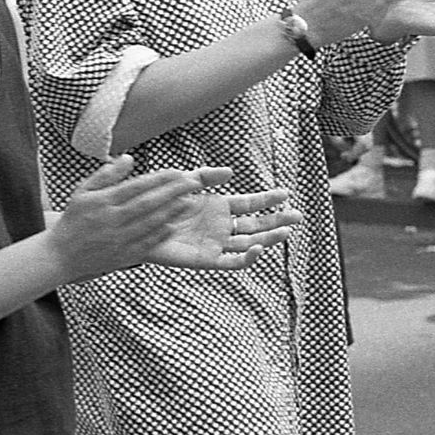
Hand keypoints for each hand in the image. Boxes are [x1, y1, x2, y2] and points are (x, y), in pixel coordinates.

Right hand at [49, 156, 224, 280]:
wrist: (62, 255)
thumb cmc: (74, 220)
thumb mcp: (82, 192)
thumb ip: (106, 175)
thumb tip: (128, 158)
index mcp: (102, 202)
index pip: (136, 187)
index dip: (158, 179)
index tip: (176, 171)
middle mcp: (112, 220)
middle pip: (148, 203)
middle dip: (173, 192)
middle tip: (192, 182)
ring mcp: (119, 239)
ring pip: (152, 222)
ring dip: (173, 211)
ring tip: (189, 200)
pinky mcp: (124, 255)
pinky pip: (148, 242)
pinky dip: (163, 233)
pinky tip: (175, 223)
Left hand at [143, 184, 303, 269]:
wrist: (136, 224)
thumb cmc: (156, 203)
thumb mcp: (181, 183)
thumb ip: (205, 176)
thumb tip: (231, 172)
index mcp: (216, 207)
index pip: (249, 204)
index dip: (267, 199)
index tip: (285, 193)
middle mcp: (219, 226)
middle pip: (256, 225)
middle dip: (277, 221)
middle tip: (298, 216)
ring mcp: (214, 243)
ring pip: (249, 243)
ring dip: (268, 238)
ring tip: (286, 231)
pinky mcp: (205, 259)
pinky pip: (231, 262)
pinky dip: (247, 258)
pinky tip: (258, 248)